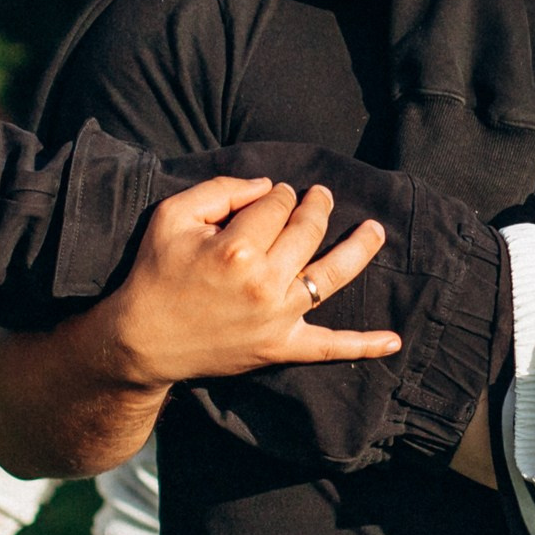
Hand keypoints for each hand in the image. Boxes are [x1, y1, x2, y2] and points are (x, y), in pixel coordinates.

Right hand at [108, 176, 395, 387]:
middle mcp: (264, 283)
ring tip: (374, 230)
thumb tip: (268, 186)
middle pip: (307, 231)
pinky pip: (330, 348)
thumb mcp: (172, 215)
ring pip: (332, 275)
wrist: (141, 342)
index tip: (272, 195)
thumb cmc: (155, 273)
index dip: (278, 194)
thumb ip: (221, 189)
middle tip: (320, 196)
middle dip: (316, 207)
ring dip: (359, 249)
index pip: (277, 205)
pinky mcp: (280, 348)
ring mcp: (277, 318)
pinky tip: (394, 341)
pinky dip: (363, 345)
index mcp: (236, 249)